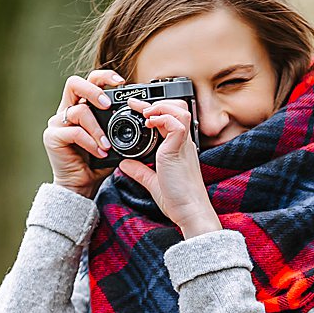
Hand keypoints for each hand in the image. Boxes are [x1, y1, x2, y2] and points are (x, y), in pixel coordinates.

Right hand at [44, 70, 124, 196]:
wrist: (81, 185)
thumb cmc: (97, 162)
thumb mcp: (113, 138)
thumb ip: (118, 123)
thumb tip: (141, 110)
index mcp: (80, 106)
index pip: (88, 80)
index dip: (104, 76)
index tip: (121, 83)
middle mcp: (66, 111)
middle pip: (74, 84)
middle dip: (94, 91)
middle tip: (108, 105)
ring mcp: (57, 124)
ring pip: (79, 111)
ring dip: (97, 128)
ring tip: (107, 144)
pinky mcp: (52, 137)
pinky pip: (74, 133)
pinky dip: (90, 142)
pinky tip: (99, 152)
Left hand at [115, 100, 222, 237]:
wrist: (189, 211)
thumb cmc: (177, 199)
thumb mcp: (153, 182)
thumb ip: (140, 171)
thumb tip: (124, 164)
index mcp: (179, 148)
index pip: (171, 118)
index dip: (155, 109)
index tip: (137, 107)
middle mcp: (184, 143)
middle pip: (180, 108)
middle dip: (158, 102)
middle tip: (136, 105)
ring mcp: (184, 145)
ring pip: (180, 110)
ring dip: (160, 107)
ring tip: (144, 113)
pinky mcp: (180, 150)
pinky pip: (177, 124)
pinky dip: (162, 118)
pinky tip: (149, 123)